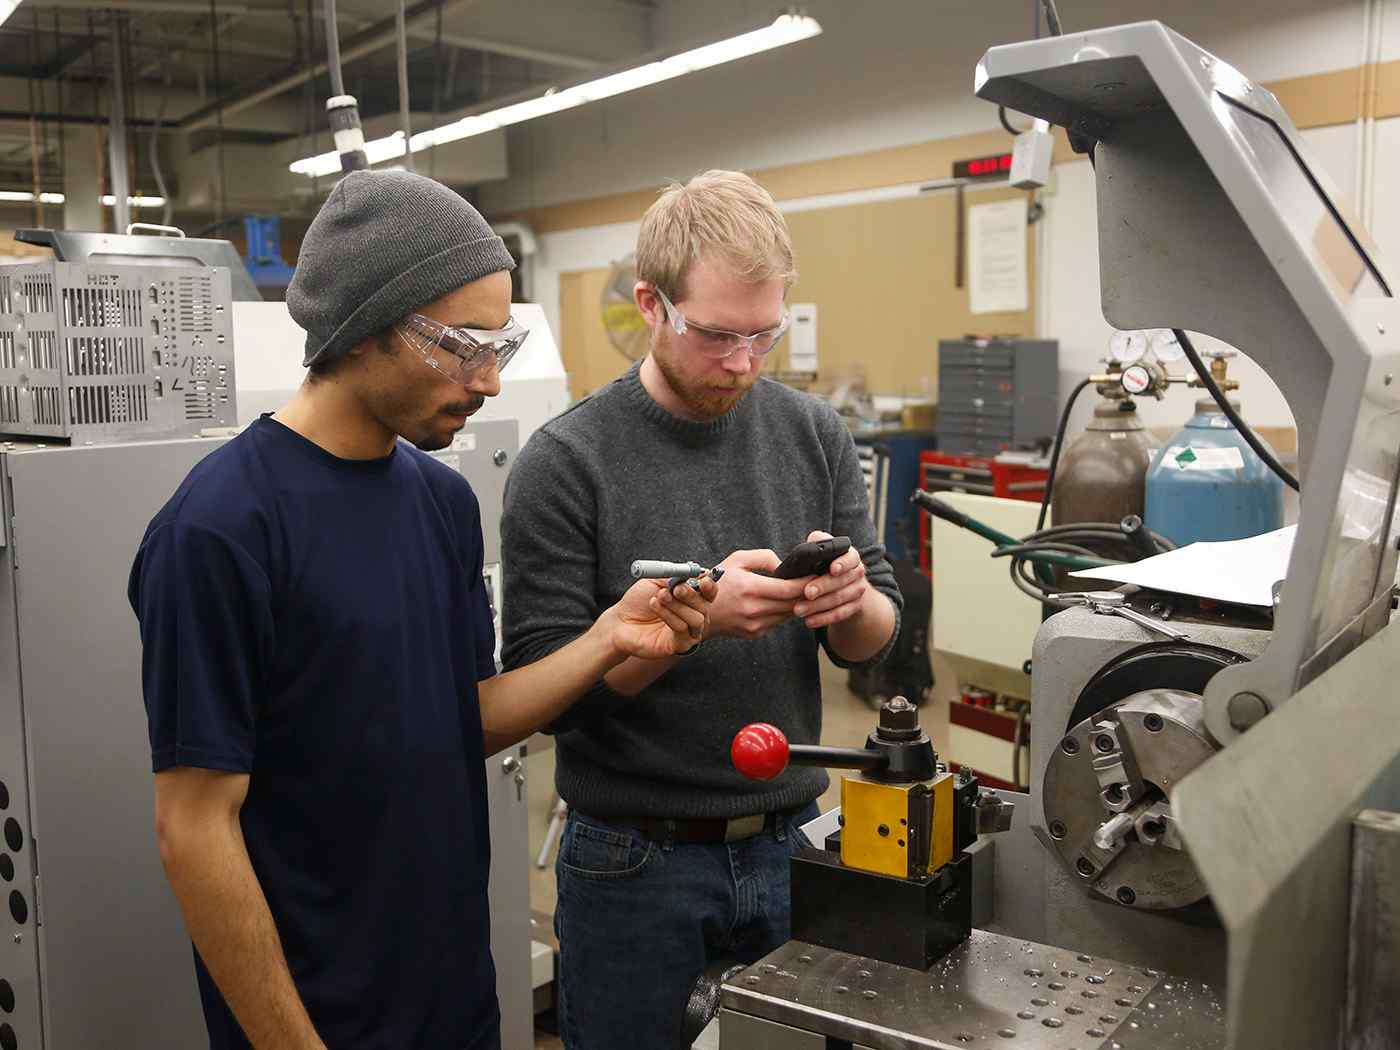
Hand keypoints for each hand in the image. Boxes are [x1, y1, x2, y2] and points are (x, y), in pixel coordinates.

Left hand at [601, 576, 716, 658]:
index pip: (709, 593)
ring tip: (659, 597)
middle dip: (691, 595)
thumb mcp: (656, 580)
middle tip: (676, 589)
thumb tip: (694, 570)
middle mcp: (694, 615)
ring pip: (696, 619)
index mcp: (692, 598)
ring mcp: (688, 631)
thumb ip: (675, 576)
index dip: (709, 586)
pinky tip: (655, 606)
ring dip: (677, 606)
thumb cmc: (638, 600)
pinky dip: (669, 616)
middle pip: (705, 606)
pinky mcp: (680, 645)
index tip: (704, 580)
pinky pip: (683, 630)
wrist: (620, 620)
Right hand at [705, 549, 810, 640]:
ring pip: (788, 615)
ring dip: (797, 604)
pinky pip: (777, 622)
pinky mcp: (754, 633)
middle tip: (815, 584)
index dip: (806, 583)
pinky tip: (782, 603)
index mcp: (750, 588)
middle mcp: (753, 609)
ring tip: (801, 592)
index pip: (789, 589)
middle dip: (807, 594)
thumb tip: (785, 566)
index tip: (816, 576)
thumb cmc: (718, 581)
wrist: (698, 611)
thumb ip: (764, 557)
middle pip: (793, 603)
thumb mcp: (737, 560)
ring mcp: (754, 624)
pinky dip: (783, 612)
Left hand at [792, 530, 871, 628]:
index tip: (832, 568)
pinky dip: (823, 618)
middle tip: (806, 593)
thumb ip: (816, 544)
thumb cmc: (825, 566)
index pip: (850, 557)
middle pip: (841, 580)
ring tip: (799, 610)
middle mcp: (857, 572)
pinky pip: (840, 614)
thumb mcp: (822, 553)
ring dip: (818, 606)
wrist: (846, 587)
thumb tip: (805, 544)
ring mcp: (858, 590)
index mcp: (850, 555)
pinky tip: (809, 621)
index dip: (842, 563)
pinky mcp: (855, 607)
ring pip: (839, 598)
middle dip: (823, 587)